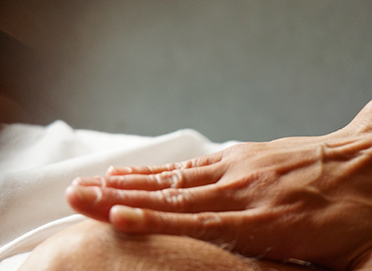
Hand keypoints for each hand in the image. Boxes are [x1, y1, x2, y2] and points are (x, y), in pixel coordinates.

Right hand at [66, 101, 371, 270]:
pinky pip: (185, 166)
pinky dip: (151, 171)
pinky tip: (126, 172)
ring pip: (169, 179)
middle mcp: (242, 191)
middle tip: (74, 197)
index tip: (113, 220)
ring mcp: (236, 170)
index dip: (152, 224)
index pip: (195, 224)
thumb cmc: (362, 218)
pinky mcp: (237, 157)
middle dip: (116, 199)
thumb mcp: (350, 263)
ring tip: (87, 185)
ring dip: (123, 183)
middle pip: (168, 197)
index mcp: (266, 221)